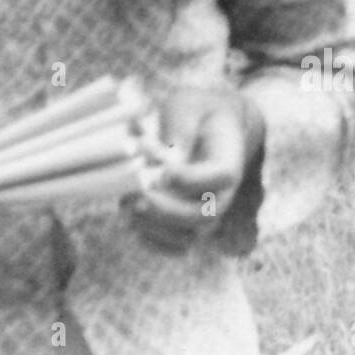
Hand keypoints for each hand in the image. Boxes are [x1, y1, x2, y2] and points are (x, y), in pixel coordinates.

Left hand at [127, 87, 263, 254]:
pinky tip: (129, 216)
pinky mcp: (185, 226)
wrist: (203, 127)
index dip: (190, 178)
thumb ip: (179, 129)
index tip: (160, 168)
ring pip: (187, 238)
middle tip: (136, 192)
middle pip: (205, 216)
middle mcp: (221, 195)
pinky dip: (149, 238)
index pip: (221, 177)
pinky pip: (172, 246)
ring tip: (127, 203)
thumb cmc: (192, 113)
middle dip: (167, 209)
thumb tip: (167, 161)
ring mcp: (204, 214)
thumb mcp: (186, 107)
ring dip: (154, 225)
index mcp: (228, 162)